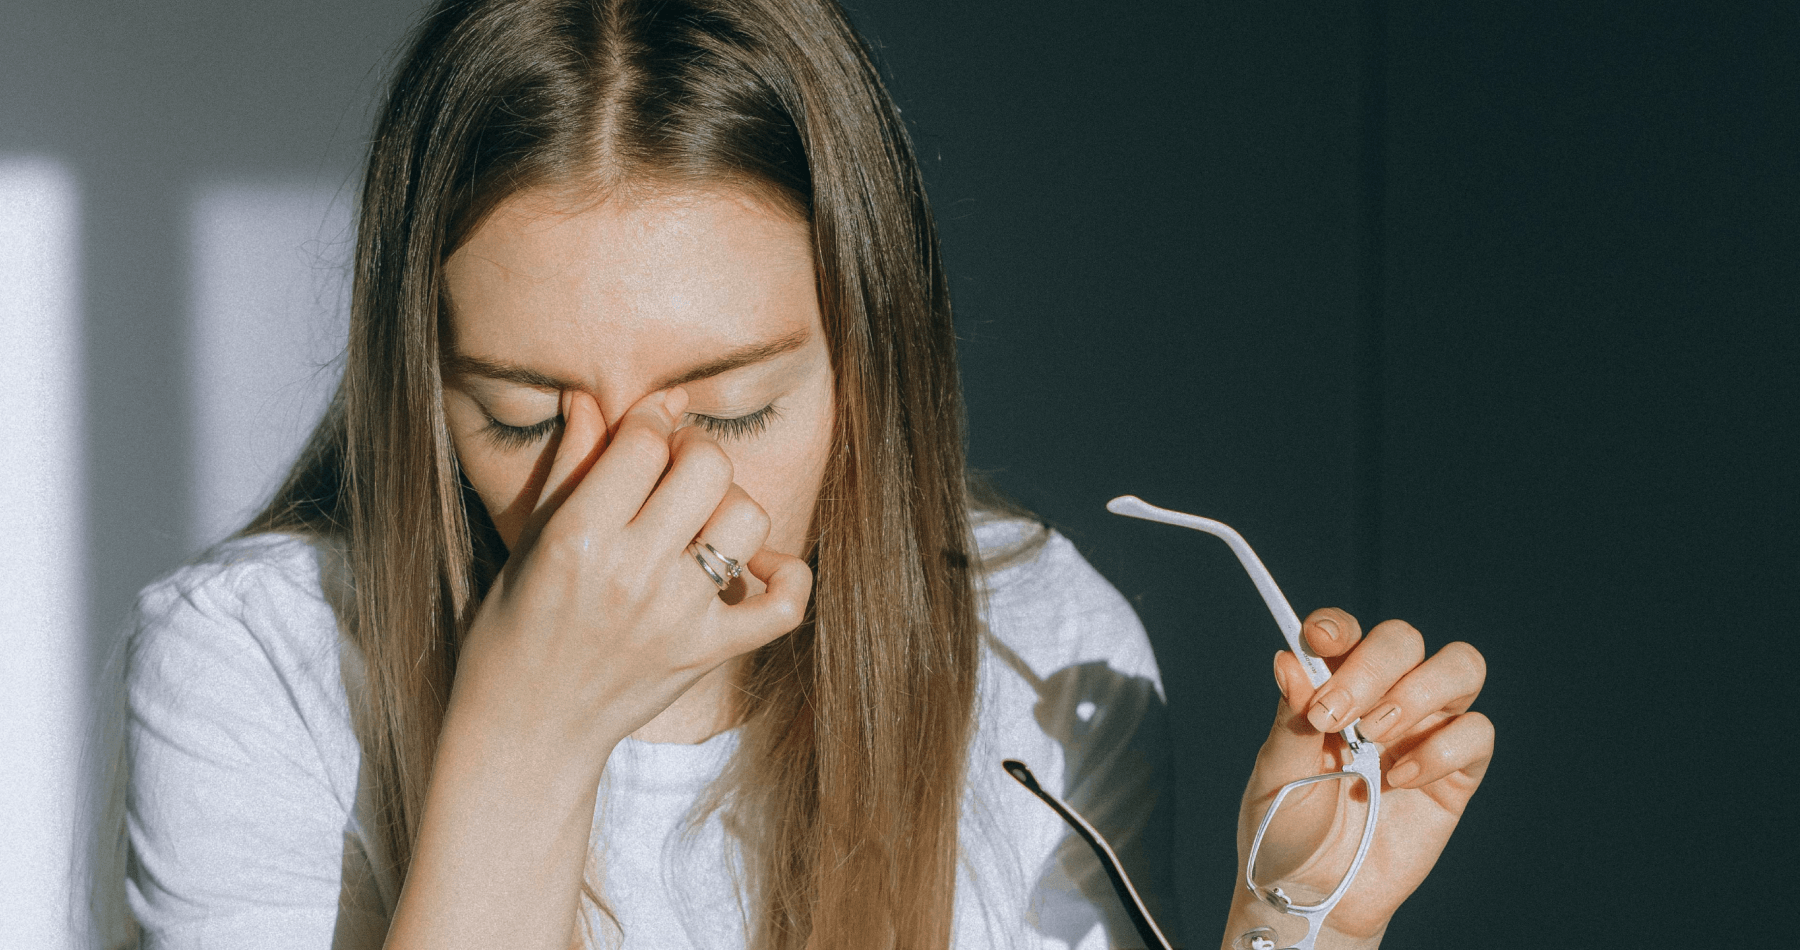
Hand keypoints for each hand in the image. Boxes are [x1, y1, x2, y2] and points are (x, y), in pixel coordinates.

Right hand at [449, 387, 812, 756]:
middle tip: (675, 471)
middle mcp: (633, 574)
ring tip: (702, 520)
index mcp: (578, 539)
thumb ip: (569, 467)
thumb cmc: (514, 628)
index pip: (644, 442)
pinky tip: (757, 564)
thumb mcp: (530, 541)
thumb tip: (591, 397)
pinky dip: (787, 575)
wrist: (526, 732)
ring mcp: (677, 617)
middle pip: (707, 466)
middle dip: (694, 452)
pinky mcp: (709, 654)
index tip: (644, 434)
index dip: (649, 423)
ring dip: (731, 505)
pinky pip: (785, 604)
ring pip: (748, 517)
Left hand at [1233, 608, 1493, 942]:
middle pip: (1404, 640)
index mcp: (1332, 687)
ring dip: (1416, 693)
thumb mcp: (1275, 773)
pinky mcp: (1457, 771)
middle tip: (1336, 716)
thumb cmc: (1286, 828)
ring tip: (1374, 738)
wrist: (1314, 895)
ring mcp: (1424, 730)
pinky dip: (1440, 748)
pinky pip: (1476, 732)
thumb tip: (1289, 659)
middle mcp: (1382, 697)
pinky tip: (1400, 779)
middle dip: (1372, 667)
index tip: (1320, 639)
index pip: (1346, 633)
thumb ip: (1290, 717)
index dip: (1338, 626)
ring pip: (1458, 668)